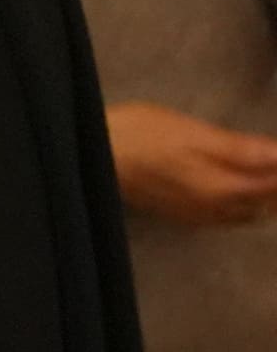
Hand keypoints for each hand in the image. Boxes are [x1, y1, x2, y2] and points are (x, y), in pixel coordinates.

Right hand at [112, 100, 276, 224]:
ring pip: (251, 214)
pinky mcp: (184, 215)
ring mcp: (201, 216)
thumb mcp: (194, 133)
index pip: (275, 184)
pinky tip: (241, 189)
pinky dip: (246, 206)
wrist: (93, 156)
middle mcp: (218, 210)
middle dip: (276, 185)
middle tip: (273, 161)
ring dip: (266, 198)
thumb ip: (243, 148)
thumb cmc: (142, 135)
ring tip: (266, 174)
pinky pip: (229, 218)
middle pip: (268, 204)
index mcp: (225, 188)